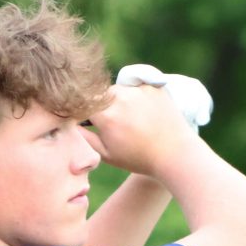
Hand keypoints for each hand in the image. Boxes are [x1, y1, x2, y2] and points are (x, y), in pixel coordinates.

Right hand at [78, 81, 196, 176]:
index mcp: (106, 116)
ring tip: (132, 119)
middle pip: (101, 96)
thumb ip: (86, 138)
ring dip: (119, 100)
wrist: (176, 154)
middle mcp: (121, 98)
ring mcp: (138, 90)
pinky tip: (144, 113)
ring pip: (118, 90)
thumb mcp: (107, 155)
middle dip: (103, 107)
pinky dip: (136, 97)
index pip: (84, 106)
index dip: (85, 115)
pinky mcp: (153, 86)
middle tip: (115, 124)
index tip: (90, 124)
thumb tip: (70, 125)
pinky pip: (136, 87)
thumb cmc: (139, 158)